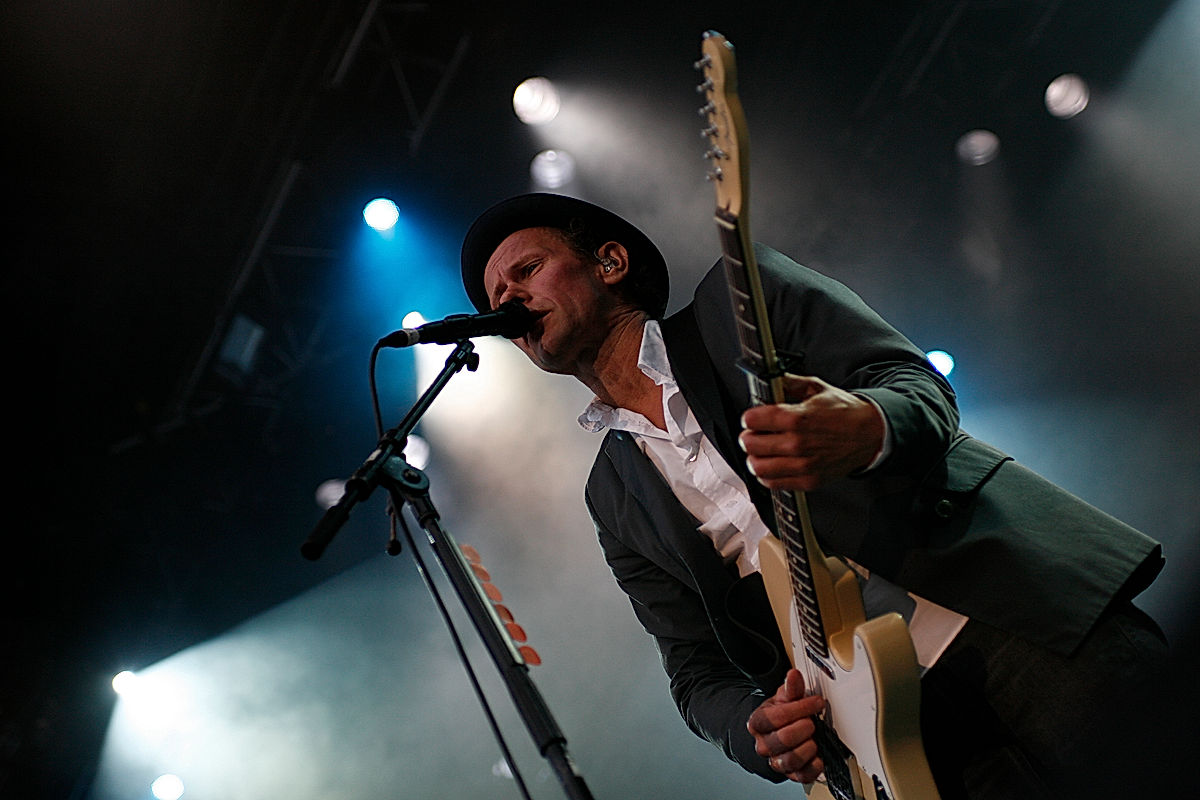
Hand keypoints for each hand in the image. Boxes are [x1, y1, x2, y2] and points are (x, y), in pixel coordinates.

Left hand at [739, 374, 884, 490]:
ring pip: (758, 467)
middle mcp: (797, 443)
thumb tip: (770, 378)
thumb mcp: (817, 388)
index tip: (752, 418)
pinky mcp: (808, 481)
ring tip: (760, 451)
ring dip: (754, 458)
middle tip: (753, 434)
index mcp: (797, 418)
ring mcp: (803, 465)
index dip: (749, 417)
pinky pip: (773, 483)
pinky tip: (772, 465)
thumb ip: (789, 382)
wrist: (870, 434)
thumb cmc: (845, 412)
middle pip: (751, 444)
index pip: (752, 420)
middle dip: (749, 437)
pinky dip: (767, 475)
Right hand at [747, 668, 825, 782]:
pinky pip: (803, 775)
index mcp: (758, 723)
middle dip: (804, 727)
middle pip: (784, 739)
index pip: (776, 716)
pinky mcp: (791, 775)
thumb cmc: (781, 716)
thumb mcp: (784, 699)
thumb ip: (791, 688)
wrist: (779, 733)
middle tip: (812, 722)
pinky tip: (818, 755)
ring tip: (814, 738)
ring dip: (808, 747)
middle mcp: (764, 745)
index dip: (800, 708)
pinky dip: (815, 766)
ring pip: (791, 759)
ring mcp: (776, 761)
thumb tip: (794, 675)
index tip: (816, 702)